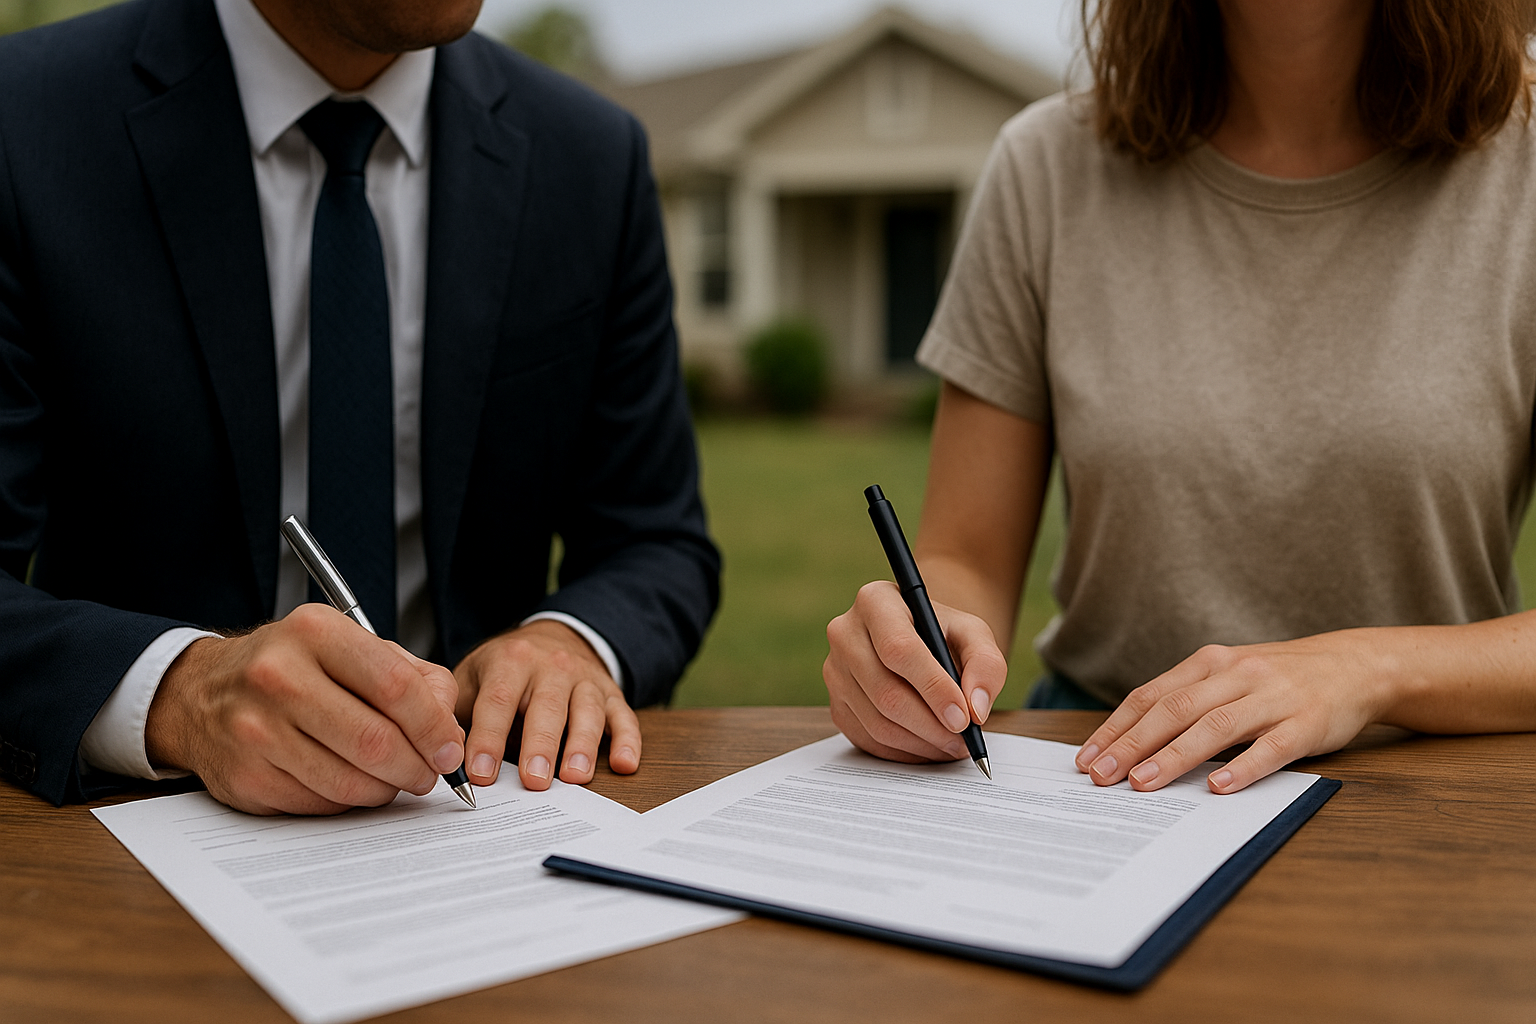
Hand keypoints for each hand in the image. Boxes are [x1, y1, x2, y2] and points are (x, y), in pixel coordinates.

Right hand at [145, 604, 465, 814]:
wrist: (202, 692)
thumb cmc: (292, 667)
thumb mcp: (351, 647)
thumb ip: (414, 677)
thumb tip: (450, 731)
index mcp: (315, 632)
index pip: (395, 686)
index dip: (434, 726)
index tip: (450, 749)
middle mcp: (279, 676)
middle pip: (375, 741)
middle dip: (416, 767)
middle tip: (429, 773)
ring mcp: (256, 730)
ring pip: (349, 782)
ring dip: (386, 789)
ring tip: (393, 778)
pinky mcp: (244, 777)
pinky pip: (319, 803)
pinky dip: (348, 800)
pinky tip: (350, 782)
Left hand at [454, 619, 639, 791]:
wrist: (553, 640)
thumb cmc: (505, 671)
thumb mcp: (473, 677)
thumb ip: (457, 711)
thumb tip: (442, 751)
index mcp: (511, 661)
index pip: (499, 700)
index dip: (489, 737)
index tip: (480, 774)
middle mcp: (552, 667)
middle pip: (547, 707)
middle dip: (540, 745)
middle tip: (534, 781)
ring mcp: (586, 680)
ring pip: (588, 711)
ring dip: (583, 745)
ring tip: (575, 777)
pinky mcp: (611, 694)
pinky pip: (624, 717)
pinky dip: (628, 741)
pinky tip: (624, 764)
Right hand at [824, 581, 1007, 762]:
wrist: (918, 639)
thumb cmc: (944, 633)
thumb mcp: (974, 634)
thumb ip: (986, 664)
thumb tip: (976, 708)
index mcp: (876, 602)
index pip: (899, 649)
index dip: (933, 688)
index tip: (964, 718)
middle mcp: (845, 634)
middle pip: (885, 692)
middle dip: (931, 725)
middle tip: (964, 740)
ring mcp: (834, 672)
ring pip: (877, 722)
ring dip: (921, 743)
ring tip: (953, 745)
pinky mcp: (836, 704)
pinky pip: (868, 740)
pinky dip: (904, 752)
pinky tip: (930, 747)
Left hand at [1075, 634, 1391, 793]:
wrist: (1354, 665)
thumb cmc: (1277, 679)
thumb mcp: (1228, 676)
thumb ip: (1188, 700)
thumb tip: (1131, 741)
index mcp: (1209, 662)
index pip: (1151, 696)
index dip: (1116, 728)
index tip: (1087, 758)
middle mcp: (1236, 674)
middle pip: (1173, 710)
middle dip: (1132, 744)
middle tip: (1101, 774)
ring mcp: (1272, 697)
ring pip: (1215, 726)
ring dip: (1174, 756)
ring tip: (1143, 783)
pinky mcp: (1306, 723)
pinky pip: (1270, 747)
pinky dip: (1242, 767)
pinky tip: (1217, 786)